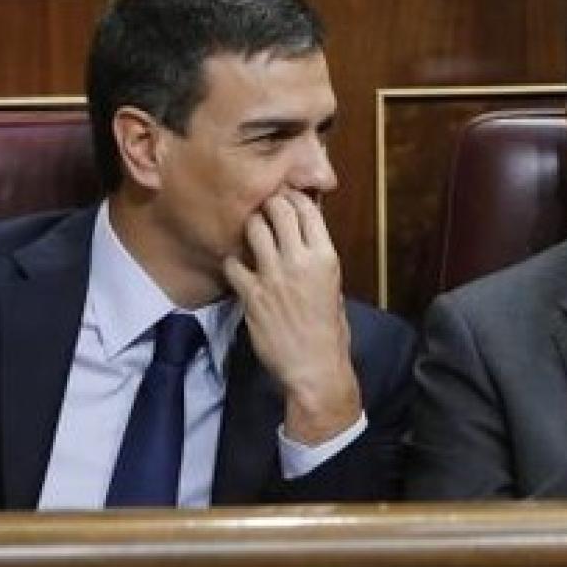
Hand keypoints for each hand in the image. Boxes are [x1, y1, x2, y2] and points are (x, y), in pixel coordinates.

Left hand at [222, 190, 359, 444]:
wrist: (315, 369)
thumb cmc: (329, 331)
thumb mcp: (334, 286)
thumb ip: (316, 259)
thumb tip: (302, 237)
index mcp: (325, 257)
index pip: (307, 208)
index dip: (292, 197)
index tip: (285, 199)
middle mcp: (300, 261)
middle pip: (278, 209)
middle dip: (268, 205)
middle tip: (263, 211)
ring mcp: (273, 277)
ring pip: (253, 228)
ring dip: (250, 227)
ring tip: (250, 235)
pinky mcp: (252, 295)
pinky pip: (233, 263)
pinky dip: (232, 261)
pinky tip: (237, 267)